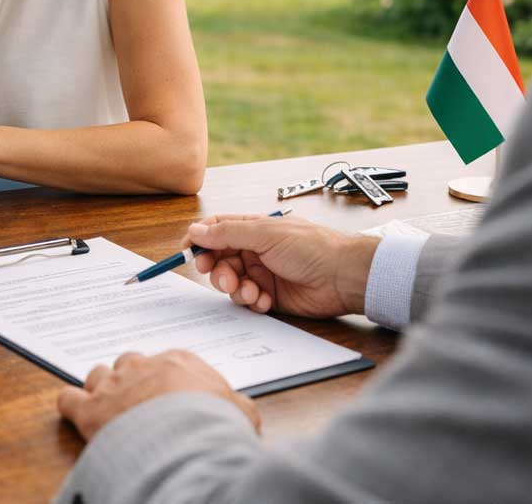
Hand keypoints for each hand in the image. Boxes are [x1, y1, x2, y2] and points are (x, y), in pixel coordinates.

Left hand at [57, 350, 258, 440]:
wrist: (186, 441)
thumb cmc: (214, 424)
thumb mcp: (240, 413)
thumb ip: (237, 406)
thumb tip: (243, 412)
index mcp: (177, 362)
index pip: (165, 363)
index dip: (163, 380)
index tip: (166, 395)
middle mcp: (142, 366)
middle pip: (129, 363)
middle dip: (131, 380)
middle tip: (138, 402)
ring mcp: (114, 385)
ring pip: (98, 375)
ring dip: (101, 388)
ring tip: (108, 407)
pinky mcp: (90, 410)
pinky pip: (68, 398)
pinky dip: (70, 405)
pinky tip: (76, 413)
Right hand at [184, 214, 377, 318]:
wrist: (343, 276)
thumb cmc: (312, 247)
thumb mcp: (265, 233)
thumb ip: (228, 233)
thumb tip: (196, 230)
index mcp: (253, 229)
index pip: (216, 230)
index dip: (200, 240)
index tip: (188, 252)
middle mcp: (255, 250)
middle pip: (220, 260)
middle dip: (217, 271)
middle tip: (224, 278)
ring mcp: (263, 273)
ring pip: (232, 283)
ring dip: (236, 289)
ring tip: (251, 291)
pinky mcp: (270, 296)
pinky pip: (248, 301)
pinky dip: (252, 302)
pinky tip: (265, 300)